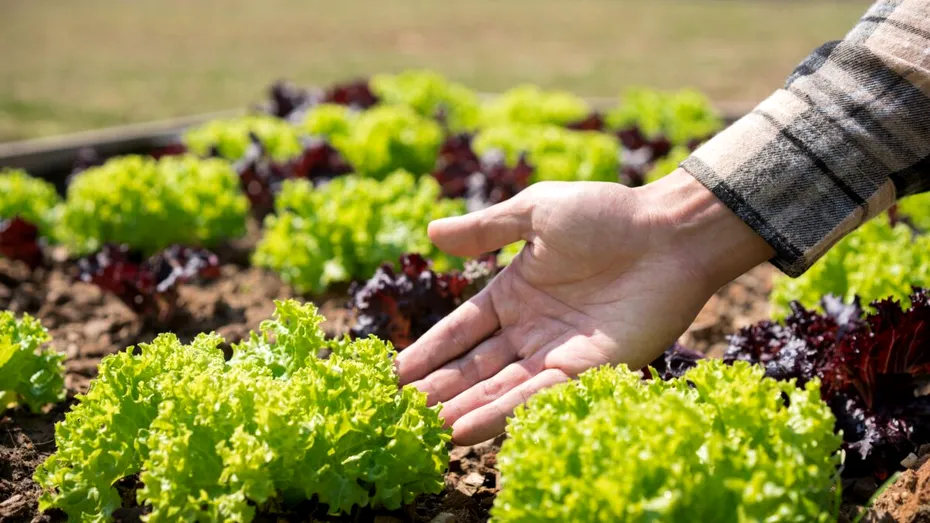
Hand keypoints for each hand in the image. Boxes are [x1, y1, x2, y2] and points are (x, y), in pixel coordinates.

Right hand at [395, 169, 773, 444]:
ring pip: (500, 387)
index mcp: (514, 293)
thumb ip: (485, 230)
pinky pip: (538, 395)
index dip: (427, 352)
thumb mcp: (535, 212)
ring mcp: (558, 352)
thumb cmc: (606, 214)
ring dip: (464, 408)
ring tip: (428, 429)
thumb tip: (431, 233)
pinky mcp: (589, 371)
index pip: (460, 331)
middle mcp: (531, 329)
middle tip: (400, 413)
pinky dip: (502, 412)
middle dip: (438, 389)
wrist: (670, 233)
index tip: (393, 375)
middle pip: (474, 367)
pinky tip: (468, 427)